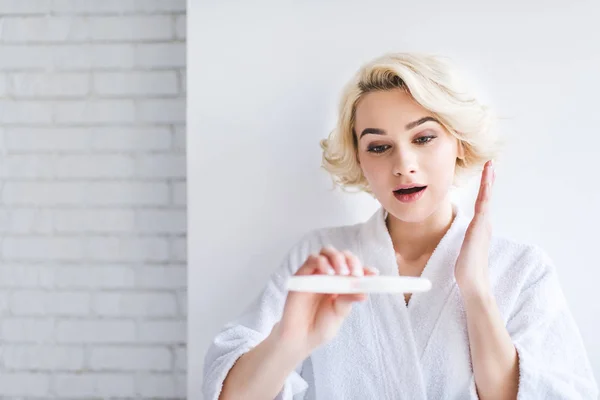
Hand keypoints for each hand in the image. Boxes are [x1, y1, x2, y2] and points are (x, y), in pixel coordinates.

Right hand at [276, 246, 378, 354]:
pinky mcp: (302, 274)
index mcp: (342, 283)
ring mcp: (316, 273)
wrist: (301, 337)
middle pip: (341, 255)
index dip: (364, 268)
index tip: (373, 274)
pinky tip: (328, 273)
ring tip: (342, 273)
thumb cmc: (321, 326)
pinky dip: (322, 262)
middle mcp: (330, 275)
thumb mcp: (340, 312)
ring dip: (337, 258)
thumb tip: (364, 292)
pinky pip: (312, 259)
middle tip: (354, 273)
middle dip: (351, 260)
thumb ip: (349, 298)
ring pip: (327, 252)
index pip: (354, 268)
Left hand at [455, 160, 494, 297]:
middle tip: (491, 164)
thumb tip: (462, 245)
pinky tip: (487, 179)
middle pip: (487, 197)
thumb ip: (465, 245)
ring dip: (488, 180)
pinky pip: (484, 203)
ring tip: (490, 165)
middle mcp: (484, 225)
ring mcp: (483, 225)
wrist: (474, 283)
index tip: (486, 176)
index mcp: (480, 229)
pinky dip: (486, 190)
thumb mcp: (464, 252)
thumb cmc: (467, 271)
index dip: (484, 190)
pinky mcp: (480, 227)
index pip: (483, 205)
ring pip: (487, 197)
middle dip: (489, 180)